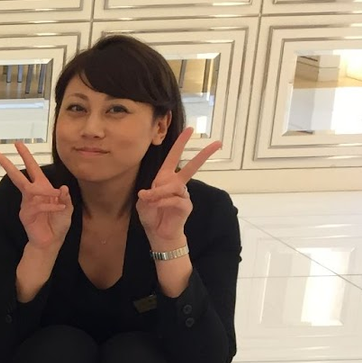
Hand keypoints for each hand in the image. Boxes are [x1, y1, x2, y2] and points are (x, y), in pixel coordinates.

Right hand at [0, 141, 72, 252]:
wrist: (51, 242)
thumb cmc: (58, 224)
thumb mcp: (67, 209)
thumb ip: (65, 198)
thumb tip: (62, 188)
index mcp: (42, 188)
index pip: (32, 168)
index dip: (26, 156)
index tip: (18, 143)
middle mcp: (32, 194)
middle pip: (17, 176)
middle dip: (8, 164)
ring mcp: (27, 204)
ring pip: (30, 189)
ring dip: (45, 191)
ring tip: (57, 195)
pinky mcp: (26, 214)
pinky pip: (36, 204)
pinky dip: (49, 206)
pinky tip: (59, 209)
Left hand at [137, 127, 222, 248]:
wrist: (157, 233)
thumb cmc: (151, 215)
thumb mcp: (143, 203)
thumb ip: (147, 195)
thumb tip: (151, 191)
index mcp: (165, 178)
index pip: (173, 157)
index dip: (180, 143)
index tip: (190, 129)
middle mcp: (177, 184)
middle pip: (192, 167)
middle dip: (204, 155)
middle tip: (218, 143)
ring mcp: (183, 194)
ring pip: (174, 186)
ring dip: (159, 193)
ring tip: (151, 201)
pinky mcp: (186, 205)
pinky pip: (175, 199)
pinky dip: (163, 202)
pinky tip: (158, 206)